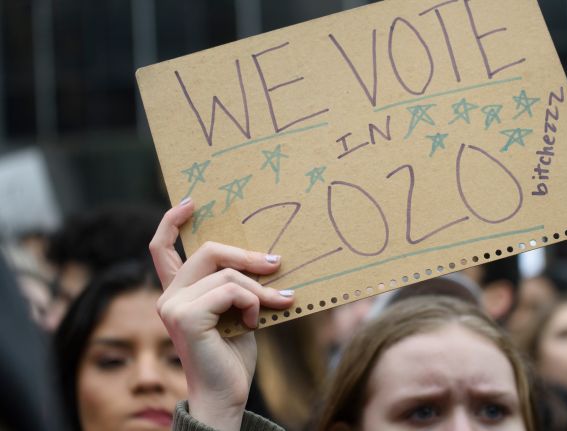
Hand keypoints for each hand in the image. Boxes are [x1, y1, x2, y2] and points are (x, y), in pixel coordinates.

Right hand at [150, 198, 293, 430]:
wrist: (226, 395)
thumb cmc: (233, 355)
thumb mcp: (238, 310)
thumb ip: (237, 284)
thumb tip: (266, 256)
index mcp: (178, 293)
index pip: (161, 248)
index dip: (173, 221)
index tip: (192, 201)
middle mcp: (168, 297)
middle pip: (208, 251)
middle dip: (248, 255)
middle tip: (277, 263)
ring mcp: (173, 306)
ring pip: (227, 273)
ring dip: (259, 289)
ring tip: (276, 303)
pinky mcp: (185, 317)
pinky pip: (231, 291)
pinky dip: (253, 303)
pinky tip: (253, 323)